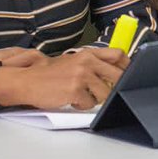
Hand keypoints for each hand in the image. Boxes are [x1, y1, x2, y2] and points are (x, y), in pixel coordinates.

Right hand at [0, 48, 130, 109]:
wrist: (27, 80)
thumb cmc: (50, 73)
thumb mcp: (74, 61)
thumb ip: (93, 63)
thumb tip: (116, 72)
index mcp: (88, 53)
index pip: (118, 55)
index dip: (128, 66)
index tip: (130, 74)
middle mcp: (87, 62)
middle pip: (117, 76)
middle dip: (117, 88)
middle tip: (111, 93)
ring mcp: (81, 76)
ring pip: (105, 94)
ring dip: (96, 99)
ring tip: (82, 95)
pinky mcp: (74, 91)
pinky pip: (89, 104)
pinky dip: (82, 105)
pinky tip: (71, 99)